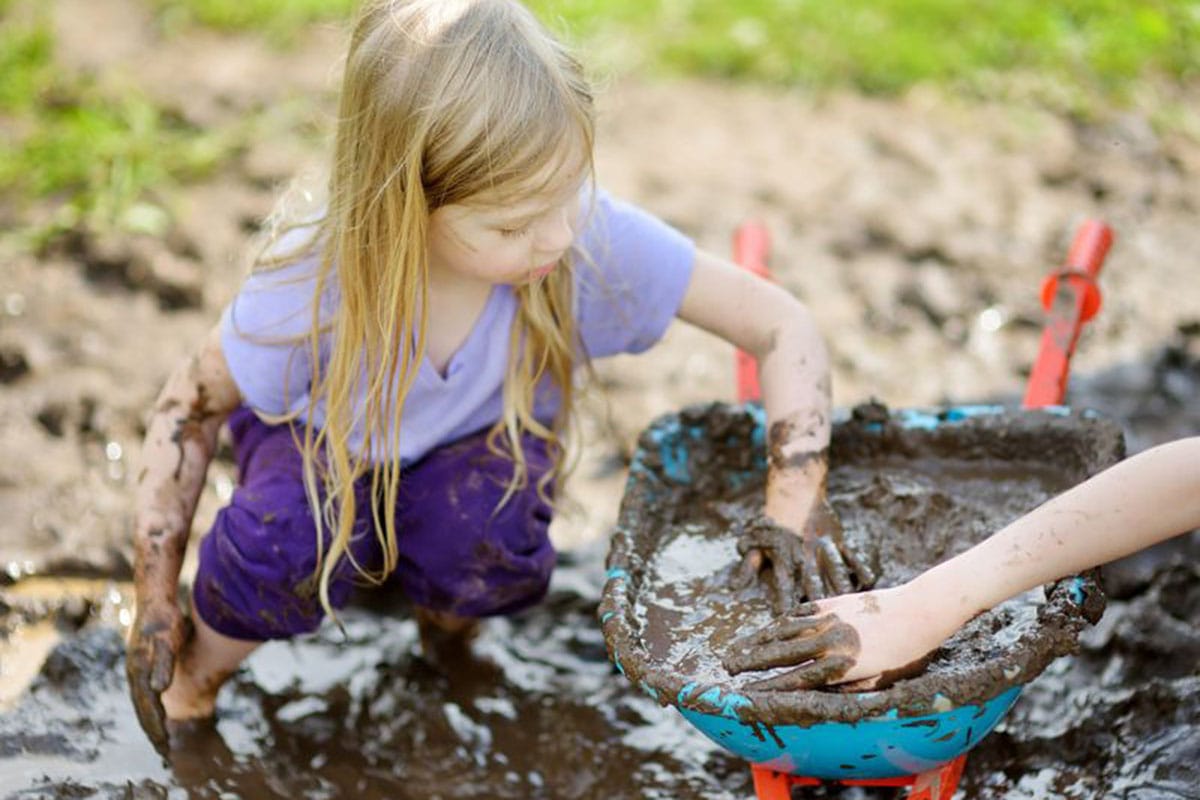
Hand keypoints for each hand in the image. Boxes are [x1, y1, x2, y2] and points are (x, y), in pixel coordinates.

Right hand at [126, 596, 187, 752]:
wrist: (154, 597)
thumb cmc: (164, 618)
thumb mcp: (167, 640)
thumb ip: (163, 664)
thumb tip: (159, 690)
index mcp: (139, 672)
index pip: (148, 707)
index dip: (156, 727)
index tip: (165, 745)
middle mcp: (135, 673)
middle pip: (143, 709)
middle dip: (153, 731)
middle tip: (164, 752)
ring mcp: (137, 668)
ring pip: (143, 702)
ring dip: (151, 721)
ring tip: (161, 738)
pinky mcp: (143, 663)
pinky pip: (147, 692)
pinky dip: (152, 707)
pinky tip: (158, 711)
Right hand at [722, 585, 941, 690]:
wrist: (921, 610)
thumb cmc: (906, 653)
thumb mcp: (880, 681)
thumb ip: (848, 688)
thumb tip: (821, 694)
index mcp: (840, 666)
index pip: (795, 679)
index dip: (768, 685)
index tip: (746, 691)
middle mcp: (829, 641)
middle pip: (780, 652)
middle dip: (751, 661)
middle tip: (728, 666)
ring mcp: (828, 618)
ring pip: (784, 630)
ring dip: (758, 639)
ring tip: (738, 647)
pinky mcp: (833, 601)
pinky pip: (799, 612)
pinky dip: (780, 621)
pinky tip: (768, 627)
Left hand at [730, 501, 875, 609]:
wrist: (795, 488)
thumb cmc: (771, 519)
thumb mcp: (754, 540)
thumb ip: (748, 564)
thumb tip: (734, 587)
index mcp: (784, 556)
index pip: (783, 586)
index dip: (784, 605)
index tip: (786, 623)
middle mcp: (805, 554)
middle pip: (813, 582)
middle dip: (818, 604)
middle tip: (825, 624)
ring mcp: (824, 546)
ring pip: (836, 571)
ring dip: (842, 590)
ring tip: (851, 608)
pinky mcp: (838, 540)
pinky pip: (852, 557)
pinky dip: (860, 570)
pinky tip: (869, 585)